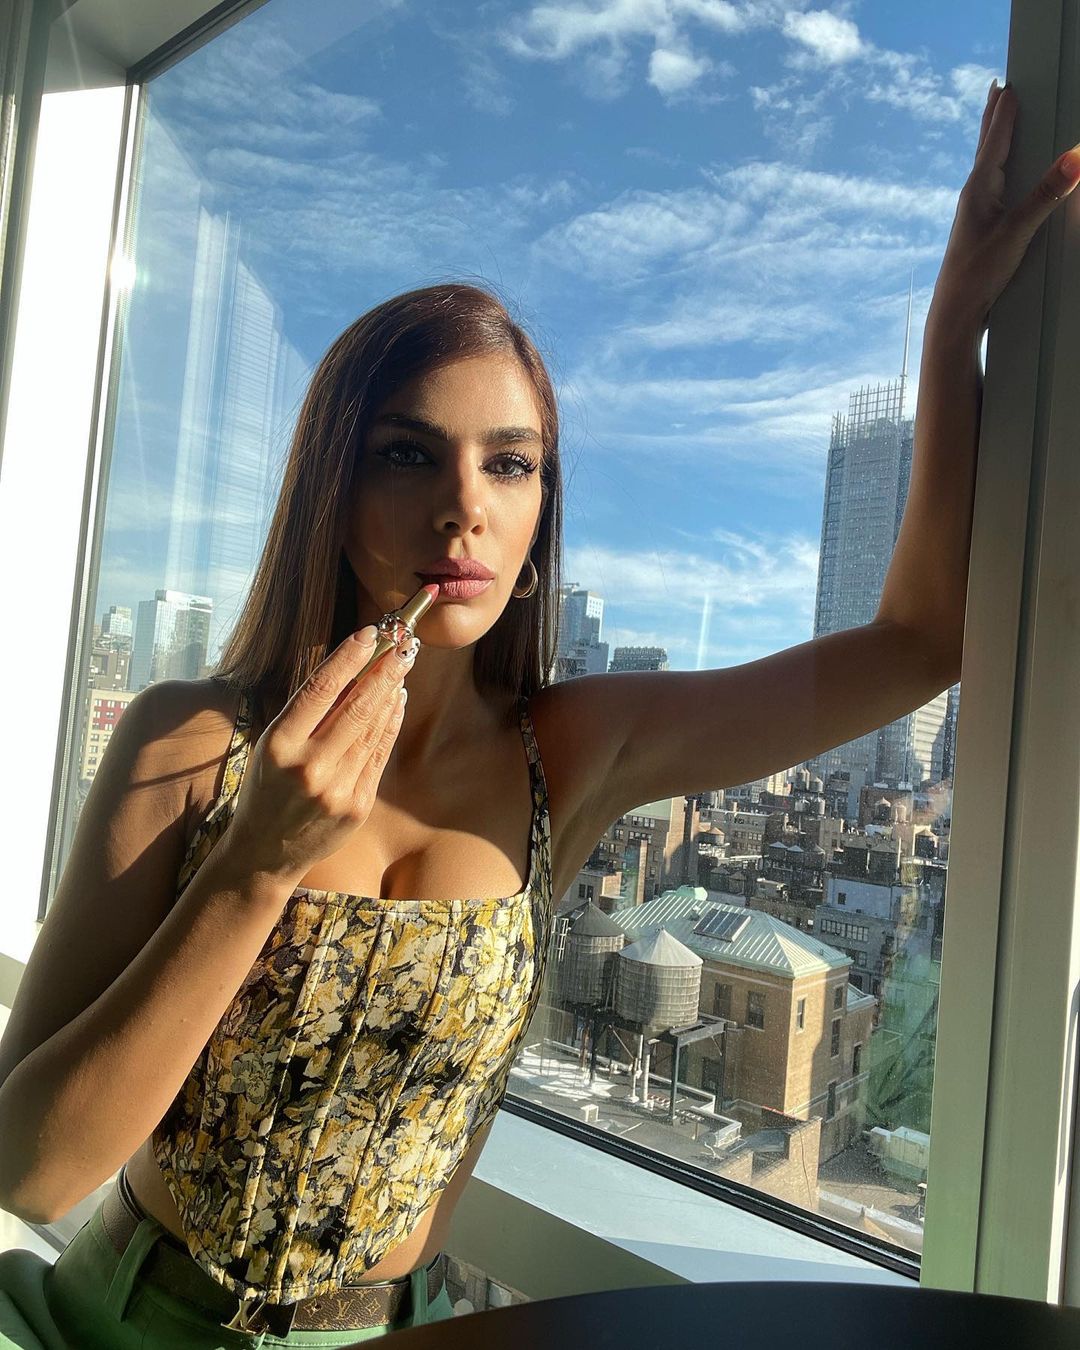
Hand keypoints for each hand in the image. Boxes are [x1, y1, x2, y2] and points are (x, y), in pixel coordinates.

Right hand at [223, 626, 419, 886]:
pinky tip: (397, 702)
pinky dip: (390, 724)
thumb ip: (306, 713)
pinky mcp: (357, 806)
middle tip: (401, 645)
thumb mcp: (271, 745)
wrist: (264, 853)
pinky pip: (379, 754)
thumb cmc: (266, 788)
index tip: (368, 634)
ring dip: (390, 693)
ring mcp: (336, 789)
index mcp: (279, 745)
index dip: (348, 658)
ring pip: (372, 729)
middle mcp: (308, 767)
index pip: (319, 690)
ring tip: (402, 667)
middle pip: (355, 707)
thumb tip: (349, 668)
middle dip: (382, 671)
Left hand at [931, 81, 1079, 333]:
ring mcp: (975, 212)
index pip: (994, 140)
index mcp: (978, 189)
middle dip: (993, 117)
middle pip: (986, 147)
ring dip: (994, 140)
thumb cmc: (978, 273)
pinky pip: (992, 186)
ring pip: (987, 165)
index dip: (1003, 112)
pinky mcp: (980, 228)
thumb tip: (1076, 157)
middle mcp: (973, 196)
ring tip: (997, 120)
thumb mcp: (1017, 232)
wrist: (956, 312)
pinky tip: (999, 175)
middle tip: (995, 89)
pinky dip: (998, 168)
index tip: (1007, 85)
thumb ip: (1047, 194)